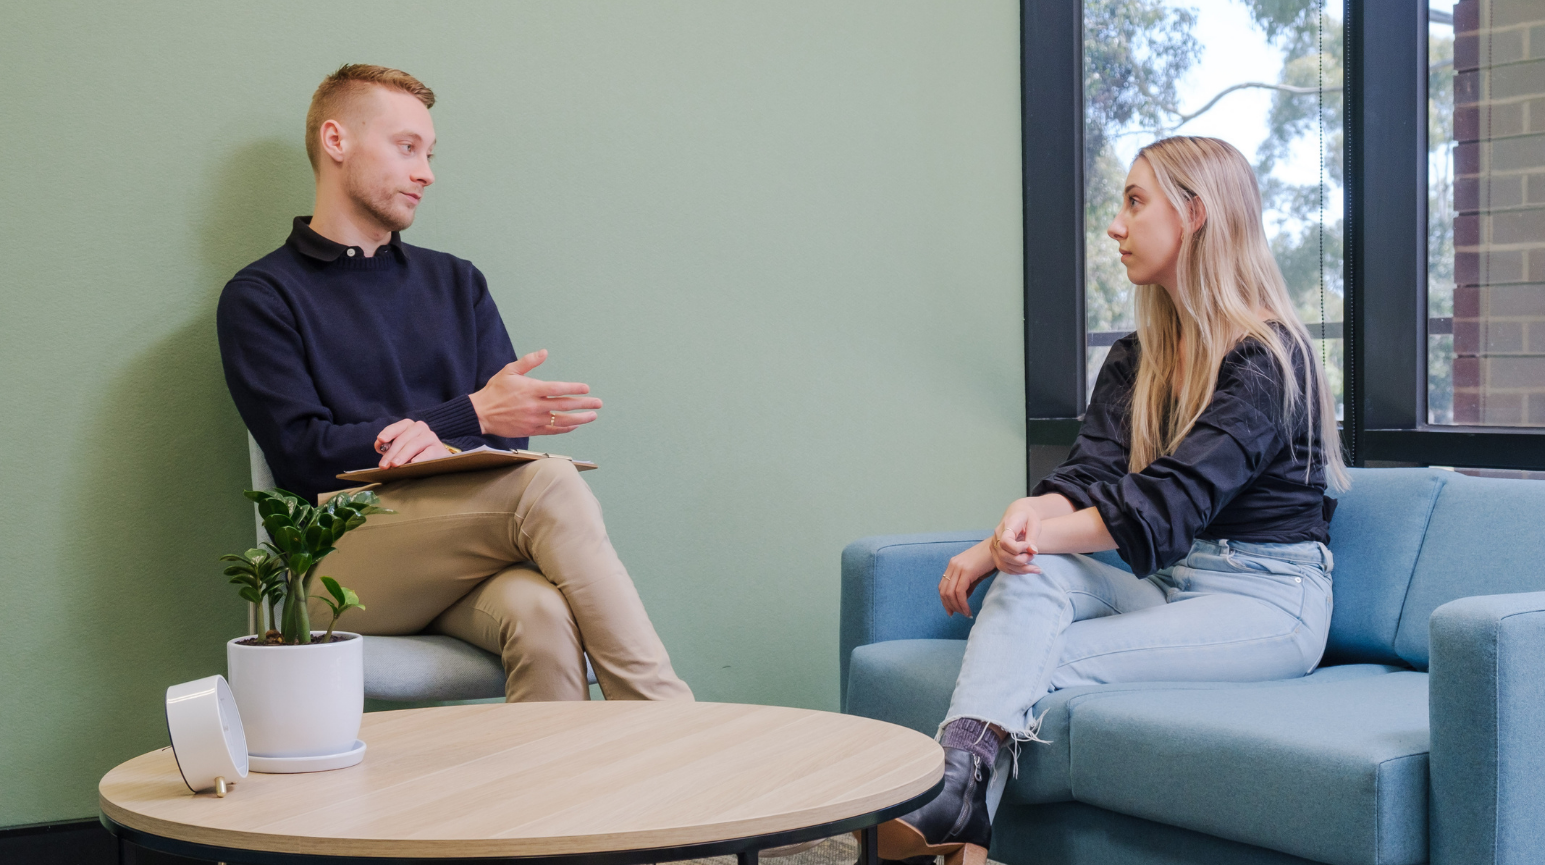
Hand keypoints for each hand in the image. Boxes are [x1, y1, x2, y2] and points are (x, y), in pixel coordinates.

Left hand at [373, 419, 452, 467]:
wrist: (436, 459)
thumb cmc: (413, 453)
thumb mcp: (399, 449)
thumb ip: (387, 447)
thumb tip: (379, 446)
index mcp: (408, 425)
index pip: (396, 428)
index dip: (388, 433)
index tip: (380, 440)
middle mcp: (420, 427)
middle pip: (403, 439)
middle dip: (392, 452)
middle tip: (384, 465)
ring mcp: (430, 437)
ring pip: (414, 444)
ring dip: (403, 455)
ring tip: (395, 465)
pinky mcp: (439, 448)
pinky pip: (428, 452)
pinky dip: (420, 458)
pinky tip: (414, 463)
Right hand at [468, 349, 603, 436]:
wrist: (481, 413)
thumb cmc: (495, 390)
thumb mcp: (509, 371)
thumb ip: (528, 361)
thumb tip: (545, 352)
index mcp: (531, 389)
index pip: (558, 389)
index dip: (574, 389)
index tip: (587, 389)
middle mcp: (535, 406)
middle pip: (565, 405)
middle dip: (584, 404)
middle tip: (598, 403)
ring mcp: (534, 420)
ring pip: (562, 420)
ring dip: (580, 418)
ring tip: (592, 416)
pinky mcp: (531, 430)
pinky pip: (553, 430)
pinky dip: (565, 428)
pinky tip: (575, 425)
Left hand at [939, 539, 1006, 617]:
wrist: (1000, 548)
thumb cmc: (990, 561)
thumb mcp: (975, 574)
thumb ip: (967, 586)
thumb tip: (961, 600)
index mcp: (953, 565)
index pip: (943, 586)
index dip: (945, 601)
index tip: (951, 612)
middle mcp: (953, 565)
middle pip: (944, 591)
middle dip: (950, 606)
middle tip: (959, 614)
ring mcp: (958, 567)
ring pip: (951, 593)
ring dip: (957, 607)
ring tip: (966, 614)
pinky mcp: (966, 571)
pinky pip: (959, 591)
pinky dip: (962, 604)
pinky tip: (968, 610)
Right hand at [991, 498, 1042, 574]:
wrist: (1017, 512)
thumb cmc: (1027, 516)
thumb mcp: (1034, 522)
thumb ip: (1033, 537)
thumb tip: (1033, 551)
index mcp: (1006, 526)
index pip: (1005, 542)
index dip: (1017, 548)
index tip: (1028, 546)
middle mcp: (996, 537)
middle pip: (1003, 556)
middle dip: (1021, 560)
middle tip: (1033, 556)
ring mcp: (995, 546)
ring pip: (1003, 564)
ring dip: (1020, 569)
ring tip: (1035, 568)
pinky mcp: (997, 553)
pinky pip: (1004, 567)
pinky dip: (1016, 571)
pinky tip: (1028, 570)